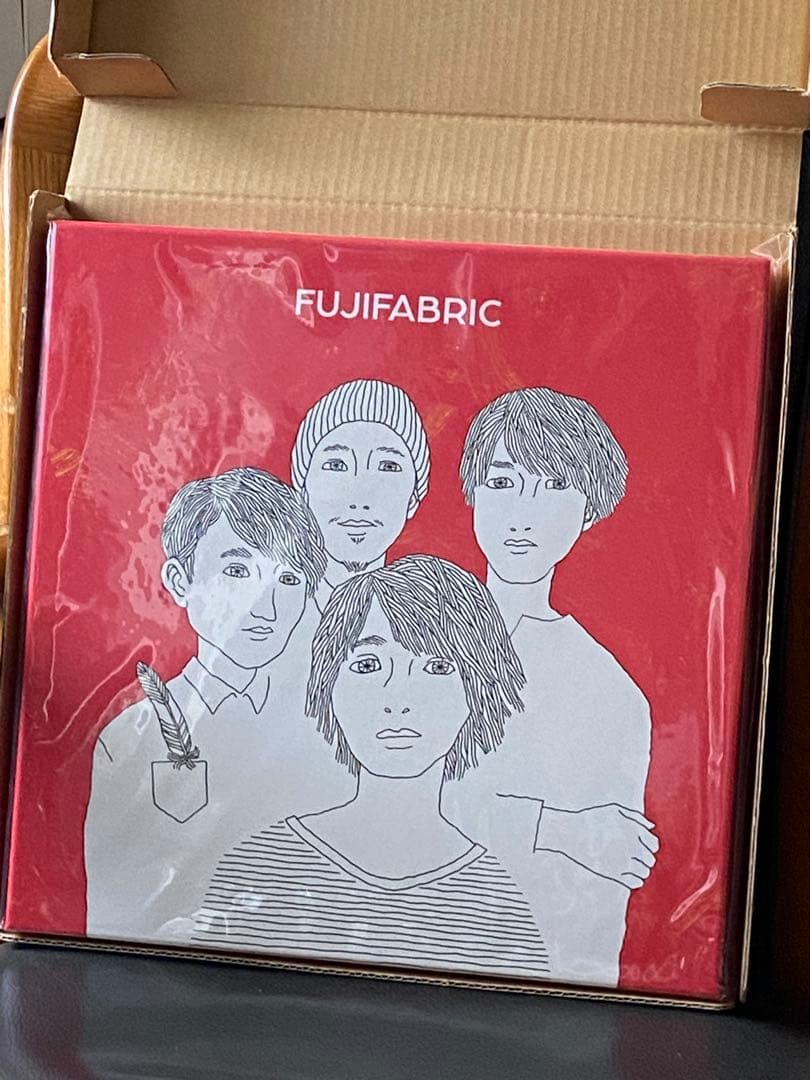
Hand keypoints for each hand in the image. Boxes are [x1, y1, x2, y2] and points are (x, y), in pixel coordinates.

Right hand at [534, 803, 658, 888]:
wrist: (569, 833)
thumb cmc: (592, 819)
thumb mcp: (614, 810)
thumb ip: (635, 817)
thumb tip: (651, 827)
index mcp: (632, 829)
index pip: (654, 845)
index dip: (649, 847)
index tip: (641, 847)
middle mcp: (631, 845)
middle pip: (650, 860)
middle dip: (645, 859)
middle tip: (633, 857)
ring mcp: (622, 860)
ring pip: (644, 873)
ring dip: (640, 871)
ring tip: (629, 866)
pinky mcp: (613, 873)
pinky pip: (634, 883)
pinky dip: (635, 881)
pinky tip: (628, 875)